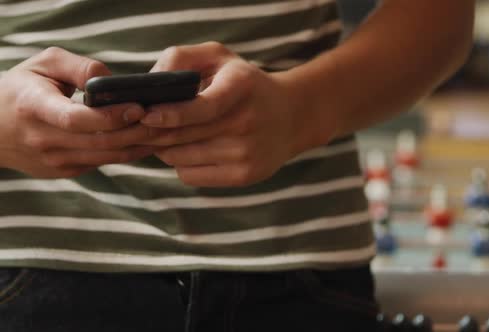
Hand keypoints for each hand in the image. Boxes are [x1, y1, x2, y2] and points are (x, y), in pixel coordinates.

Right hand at [0, 47, 158, 177]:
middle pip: (101, 142)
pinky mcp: (66, 171)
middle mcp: (44, 140)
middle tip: (166, 119)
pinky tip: (148, 141)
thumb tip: (113, 81)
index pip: (77, 120)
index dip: (111, 117)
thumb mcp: (44, 64)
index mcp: (34, 109)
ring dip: (140, 146)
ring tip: (166, 131)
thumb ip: (79, 67)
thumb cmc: (21, 88)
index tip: (138, 106)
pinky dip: (128, 153)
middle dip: (138, 131)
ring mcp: (54, 161)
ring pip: (107, 157)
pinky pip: (104, 163)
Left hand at [141, 43, 324, 186]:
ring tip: (175, 134)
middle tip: (138, 126)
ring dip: (166, 148)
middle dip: (153, 132)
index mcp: (241, 86)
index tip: (145, 115)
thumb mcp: (219, 57)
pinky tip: (193, 150)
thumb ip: (180, 58)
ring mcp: (247, 153)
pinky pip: (191, 176)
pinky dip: (181, 164)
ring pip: (180, 158)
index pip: (202, 107)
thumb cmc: (244, 84)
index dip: (170, 114)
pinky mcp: (245, 176)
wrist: (292, 116)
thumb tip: (147, 85)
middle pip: (182, 136)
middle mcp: (247, 122)